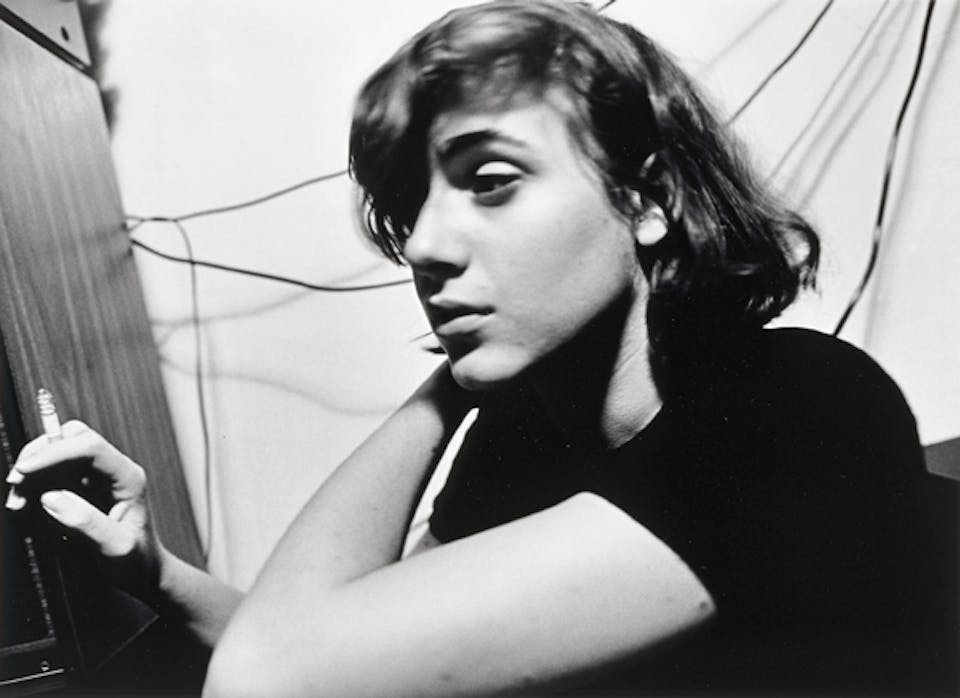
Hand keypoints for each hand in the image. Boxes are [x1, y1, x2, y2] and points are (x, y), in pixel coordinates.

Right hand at [6, 420, 161, 597]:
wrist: (141, 573)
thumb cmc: (137, 561)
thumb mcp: (116, 547)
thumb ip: (86, 522)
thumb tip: (51, 498)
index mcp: (127, 477)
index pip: (90, 447)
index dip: (54, 452)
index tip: (24, 470)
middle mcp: (111, 471)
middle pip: (71, 439)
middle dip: (39, 456)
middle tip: (17, 484)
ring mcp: (94, 479)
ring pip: (55, 455)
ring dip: (31, 474)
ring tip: (19, 504)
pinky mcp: (78, 490)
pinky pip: (48, 477)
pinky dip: (31, 488)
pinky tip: (26, 508)